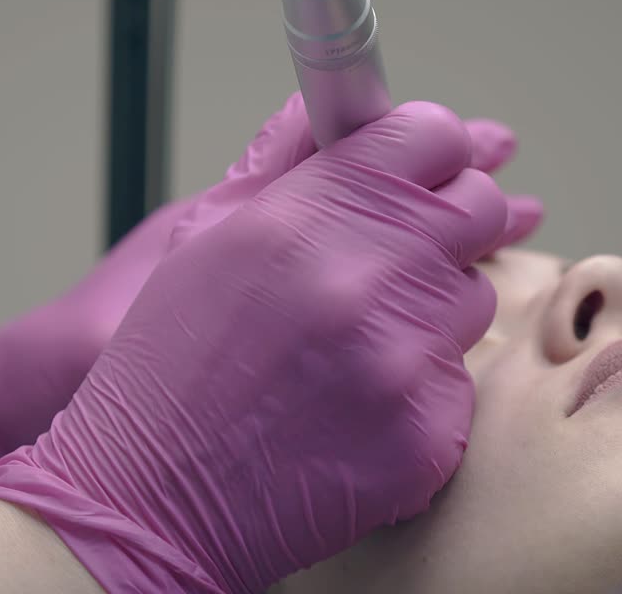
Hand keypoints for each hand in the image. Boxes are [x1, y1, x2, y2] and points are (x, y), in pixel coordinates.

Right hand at [0, 101, 537, 592]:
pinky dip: (420, 393)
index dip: (433, 151)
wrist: (145, 501)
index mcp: (307, 216)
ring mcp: (405, 359)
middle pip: (477, 210)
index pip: (430, 135)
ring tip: (352, 349)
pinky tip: (355, 410)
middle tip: (399, 260)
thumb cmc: (169, 367)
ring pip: (471, 300)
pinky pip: (460, 385)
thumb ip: (299, 169)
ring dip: (429, 315)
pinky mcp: (428, 432)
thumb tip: (366, 120)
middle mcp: (366, 277)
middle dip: (448, 226)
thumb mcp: (209, 239)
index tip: (426, 171)